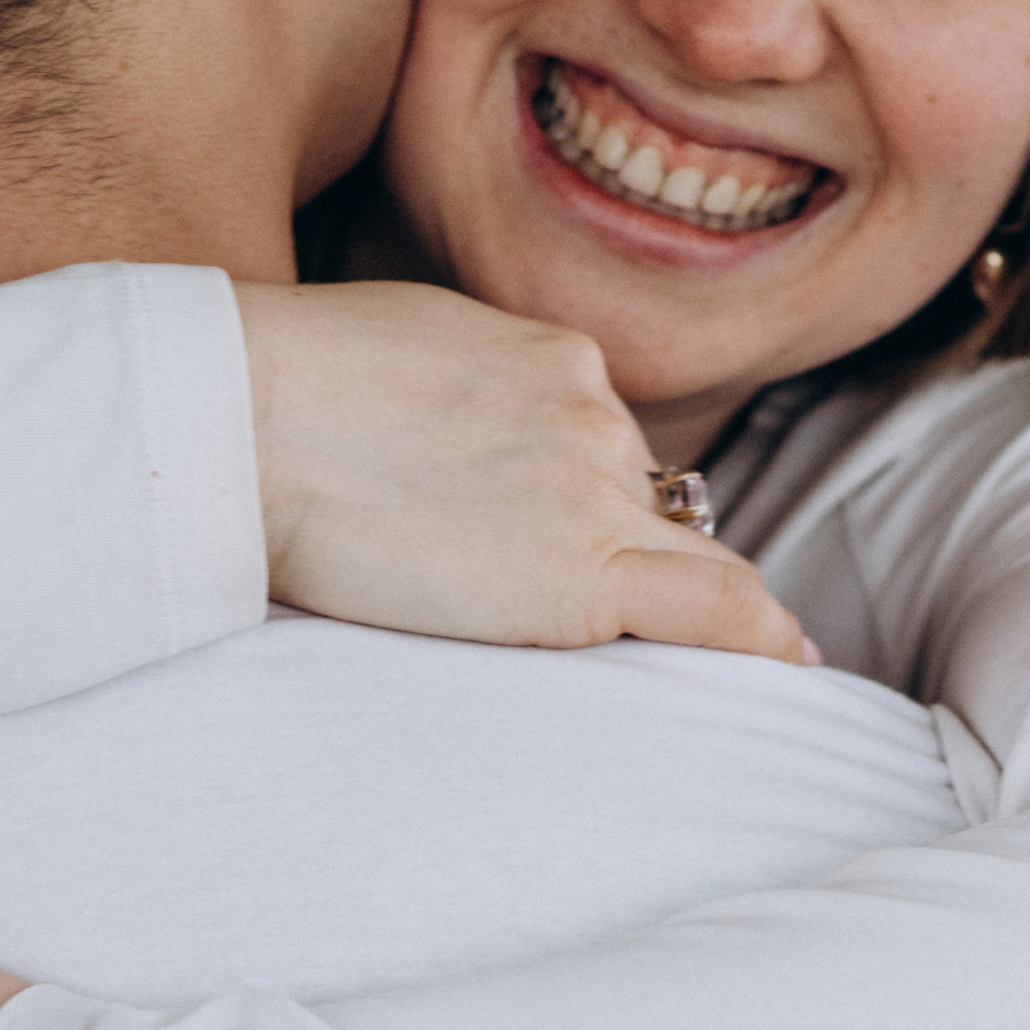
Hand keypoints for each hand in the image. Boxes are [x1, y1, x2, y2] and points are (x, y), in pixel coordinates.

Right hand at [234, 279, 807, 658]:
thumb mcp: (396, 358)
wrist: (242, 419)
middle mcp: (595, 415)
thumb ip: (457, 401)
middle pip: (654, 508)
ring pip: (682, 560)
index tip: (594, 550)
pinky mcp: (583, 569)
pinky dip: (758, 640)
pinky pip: (712, 609)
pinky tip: (787, 670)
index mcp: (553, 360)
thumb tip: (450, 457)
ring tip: (680, 668)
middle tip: (612, 619)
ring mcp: (596, 489)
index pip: (609, 451)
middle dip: (643, 559)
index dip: (605, 510)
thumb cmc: (273, 394)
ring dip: (677, 609)